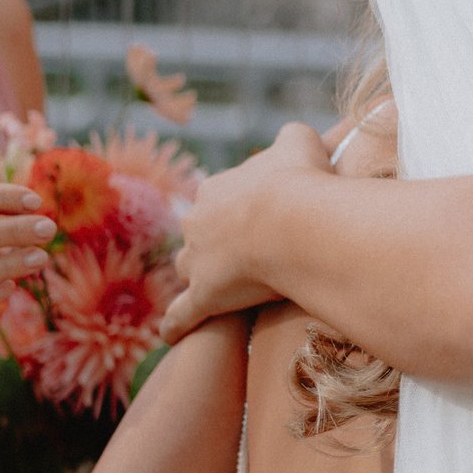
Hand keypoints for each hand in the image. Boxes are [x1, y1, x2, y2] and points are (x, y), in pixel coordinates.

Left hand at [162, 123, 332, 339]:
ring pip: (188, 269)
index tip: (266, 215)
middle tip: (248, 251)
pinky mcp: (203, 297)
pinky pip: (181, 315)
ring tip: (220, 288)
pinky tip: (171, 335)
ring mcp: (196, 261)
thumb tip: (294, 139)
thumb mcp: (300, 142)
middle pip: (200, 233)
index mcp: (216, 187)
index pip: (221, 196)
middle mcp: (197, 221)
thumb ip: (293, 137)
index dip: (243, 206)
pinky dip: (175, 325)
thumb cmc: (300, 181)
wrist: (294, 221)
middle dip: (217, 240)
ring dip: (200, 276)